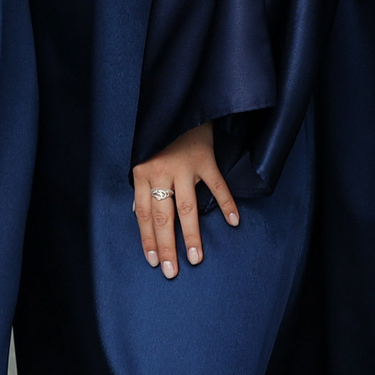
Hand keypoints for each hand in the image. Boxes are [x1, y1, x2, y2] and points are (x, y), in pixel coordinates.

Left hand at [131, 122, 239, 278]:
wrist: (178, 103)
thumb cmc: (159, 135)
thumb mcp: (143, 157)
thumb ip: (143, 185)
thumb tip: (140, 215)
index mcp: (142, 172)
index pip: (144, 214)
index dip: (148, 239)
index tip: (153, 261)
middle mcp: (161, 171)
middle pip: (164, 216)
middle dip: (167, 246)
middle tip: (171, 271)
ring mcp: (184, 166)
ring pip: (187, 207)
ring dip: (192, 234)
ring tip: (196, 258)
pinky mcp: (205, 158)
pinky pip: (216, 185)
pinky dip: (226, 203)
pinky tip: (234, 221)